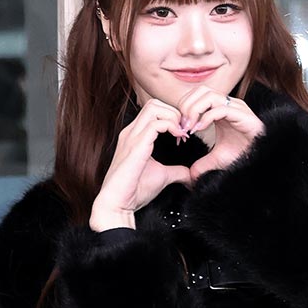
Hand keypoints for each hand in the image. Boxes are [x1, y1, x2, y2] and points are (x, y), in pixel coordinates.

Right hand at [91, 100, 192, 230]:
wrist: (118, 203)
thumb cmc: (134, 191)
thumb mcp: (161, 176)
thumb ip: (175, 171)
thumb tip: (189, 174)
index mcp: (134, 136)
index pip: (153, 111)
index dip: (172, 117)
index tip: (182, 135)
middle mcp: (130, 132)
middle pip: (154, 103)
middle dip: (174, 113)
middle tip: (184, 131)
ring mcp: (131, 137)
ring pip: (154, 107)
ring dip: (173, 117)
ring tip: (181, 133)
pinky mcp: (136, 145)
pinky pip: (157, 123)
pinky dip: (172, 126)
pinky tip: (178, 138)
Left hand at [175, 85, 263, 177]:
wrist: (261, 157)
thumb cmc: (243, 154)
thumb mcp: (216, 159)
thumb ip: (202, 163)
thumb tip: (190, 175)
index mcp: (220, 108)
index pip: (197, 94)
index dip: (184, 107)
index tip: (179, 126)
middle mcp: (228, 104)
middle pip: (201, 90)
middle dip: (187, 106)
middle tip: (182, 125)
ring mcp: (237, 108)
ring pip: (210, 95)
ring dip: (194, 110)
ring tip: (189, 128)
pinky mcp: (243, 115)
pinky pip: (221, 109)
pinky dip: (206, 118)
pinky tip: (199, 131)